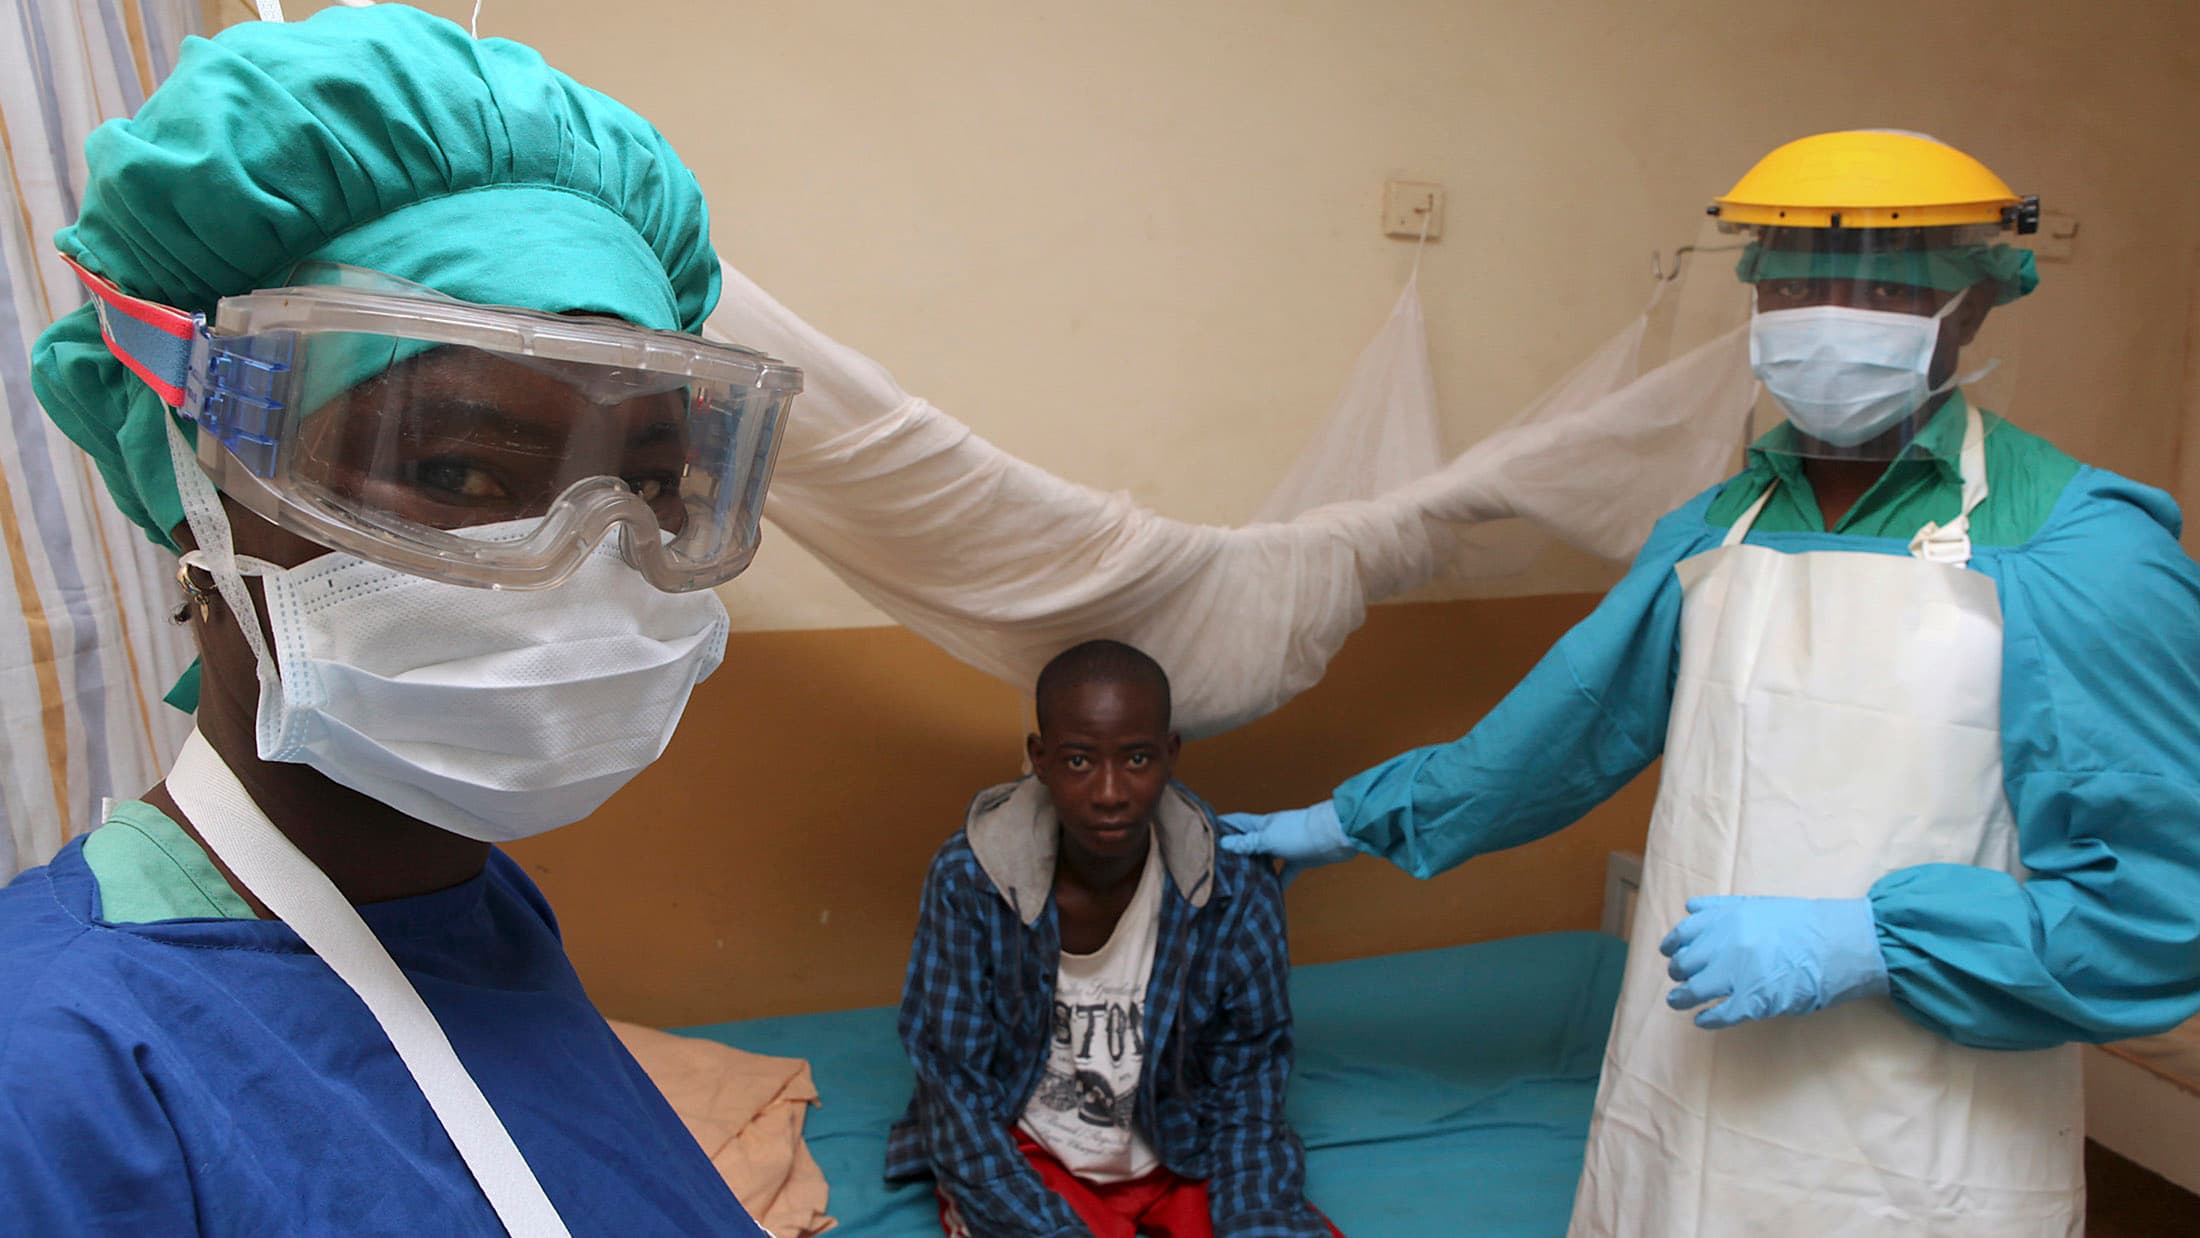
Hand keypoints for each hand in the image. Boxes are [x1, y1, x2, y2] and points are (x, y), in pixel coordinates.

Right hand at [1216, 801, 1357, 886]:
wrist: (1336, 836)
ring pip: (1265, 859)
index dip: (1220, 827)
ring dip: (1255, 868)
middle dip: (1234, 852)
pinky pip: (1285, 872)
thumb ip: (1248, 843)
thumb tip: (1223, 844)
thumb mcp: (1269, 839)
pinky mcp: (1299, 859)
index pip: (1235, 823)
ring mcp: (1285, 847)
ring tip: (1238, 881)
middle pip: (1248, 842)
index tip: (1203, 835)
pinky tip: (1271, 894)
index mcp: (1261, 824)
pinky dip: (1279, 882)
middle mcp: (1271, 834)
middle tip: (1216, 866)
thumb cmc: (1300, 833)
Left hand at [1659, 895, 1888, 1029]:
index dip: (1673, 946)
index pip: (1684, 934)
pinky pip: (1719, 1015)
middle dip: (1679, 973)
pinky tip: (1702, 1021)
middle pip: (1685, 964)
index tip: (1669, 953)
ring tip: (1678, 1001)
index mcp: (1725, 919)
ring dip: (1682, 998)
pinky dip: (1707, 1019)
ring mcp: (1737, 975)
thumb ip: (1721, 908)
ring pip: (1694, 990)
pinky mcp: (1753, 1001)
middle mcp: (1724, 945)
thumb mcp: (1759, 904)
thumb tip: (1689, 908)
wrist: (1840, 943)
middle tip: (1679, 978)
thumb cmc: (1805, 923)